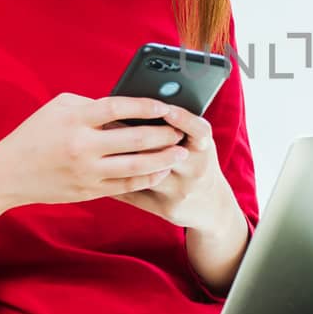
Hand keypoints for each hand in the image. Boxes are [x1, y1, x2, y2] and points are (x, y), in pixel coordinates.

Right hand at [0, 92, 187, 208]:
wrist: (7, 174)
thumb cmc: (35, 134)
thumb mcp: (58, 109)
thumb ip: (91, 105)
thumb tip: (127, 106)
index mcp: (75, 119)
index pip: (118, 107)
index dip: (145, 105)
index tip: (165, 105)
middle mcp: (82, 146)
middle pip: (134, 139)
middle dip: (164, 134)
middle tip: (181, 131)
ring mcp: (86, 171)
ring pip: (136, 166)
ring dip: (163, 159)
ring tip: (180, 152)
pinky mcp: (88, 191)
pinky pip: (126, 186)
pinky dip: (147, 178)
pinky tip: (161, 171)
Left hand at [109, 101, 239, 232]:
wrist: (212, 206)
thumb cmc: (197, 162)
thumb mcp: (198, 144)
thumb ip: (180, 126)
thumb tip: (147, 106)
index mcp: (205, 148)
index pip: (198, 130)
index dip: (182, 119)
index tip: (165, 109)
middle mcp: (196, 170)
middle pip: (166, 151)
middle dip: (139, 136)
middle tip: (113, 122)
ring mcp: (181, 191)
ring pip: (145, 172)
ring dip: (121, 157)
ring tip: (101, 145)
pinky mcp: (167, 208)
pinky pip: (136, 193)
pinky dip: (116, 180)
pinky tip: (100, 170)